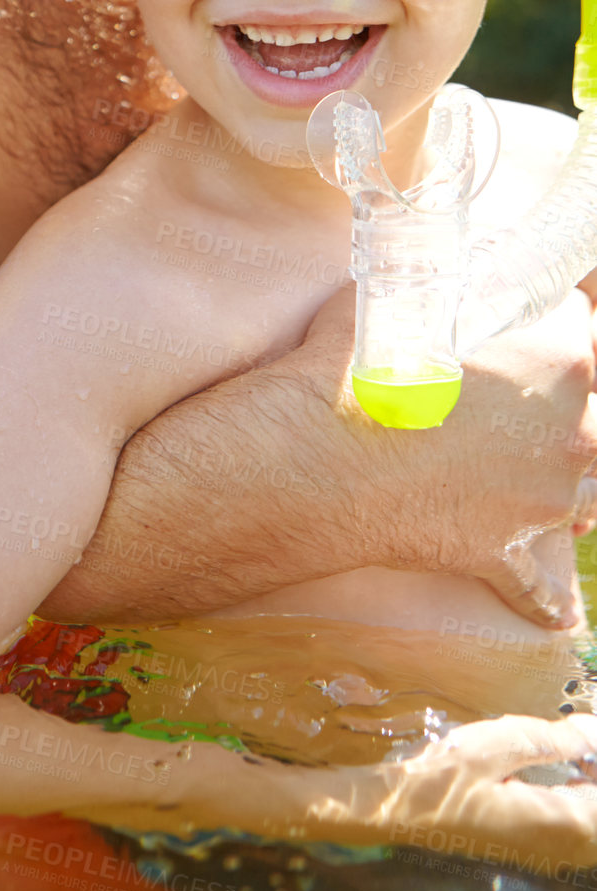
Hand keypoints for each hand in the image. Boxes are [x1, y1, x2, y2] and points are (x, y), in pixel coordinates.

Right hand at [269, 713, 596, 868]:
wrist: (400, 811)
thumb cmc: (443, 776)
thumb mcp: (496, 744)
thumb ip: (551, 739)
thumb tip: (592, 731)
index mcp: (560, 821)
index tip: (589, 726)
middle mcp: (562, 846)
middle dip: (594, 770)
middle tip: (580, 734)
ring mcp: (548, 852)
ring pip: (591, 823)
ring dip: (587, 786)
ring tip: (572, 748)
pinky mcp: (533, 848)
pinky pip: (576, 828)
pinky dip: (578, 800)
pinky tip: (560, 772)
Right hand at [291, 286, 596, 626]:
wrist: (321, 455)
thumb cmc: (358, 365)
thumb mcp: (403, 298)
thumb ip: (442, 290)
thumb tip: (437, 279)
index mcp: (559, 356)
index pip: (581, 325)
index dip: (548, 325)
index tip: (521, 325)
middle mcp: (569, 428)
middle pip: (594, 415)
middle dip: (565, 410)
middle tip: (516, 404)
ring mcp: (540, 496)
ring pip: (585, 497)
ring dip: (569, 489)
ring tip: (538, 482)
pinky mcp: (502, 549)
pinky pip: (537, 583)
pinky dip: (545, 597)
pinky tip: (555, 611)